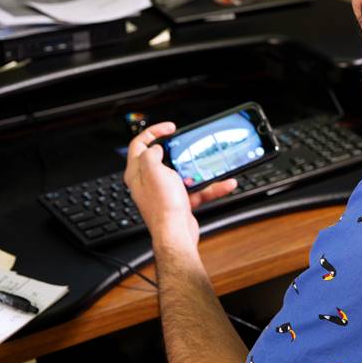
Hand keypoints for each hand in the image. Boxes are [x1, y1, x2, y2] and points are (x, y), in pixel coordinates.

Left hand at [124, 122, 236, 251]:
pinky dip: (210, 187)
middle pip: (160, 157)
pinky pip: (196, 189)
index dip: (153, 132)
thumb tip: (155, 148)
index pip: (139, 144)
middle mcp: (148, 182)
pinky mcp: (179, 201)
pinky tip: (224, 184)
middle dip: (176, 149)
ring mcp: (164, 192)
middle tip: (186, 141)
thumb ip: (151, 155)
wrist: (176, 234)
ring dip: (199, 169)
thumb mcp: (154, 172)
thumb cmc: (163, 207)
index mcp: (138, 173)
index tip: (170, 128)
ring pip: (182, 173)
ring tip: (209, 164)